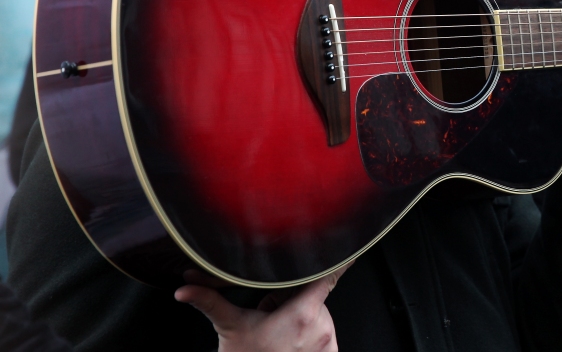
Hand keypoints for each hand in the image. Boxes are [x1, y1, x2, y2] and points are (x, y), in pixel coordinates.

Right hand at [175, 263, 351, 351]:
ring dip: (304, 318)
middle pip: (314, 296)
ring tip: (280, 331)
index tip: (350, 247)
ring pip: (320, 315)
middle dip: (295, 301)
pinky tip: (291, 342)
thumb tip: (184, 289)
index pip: (328, 276)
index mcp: (302, 313)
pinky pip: (326, 333)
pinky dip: (312, 334)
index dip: (338, 261)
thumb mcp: (230, 326)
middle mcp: (320, 327)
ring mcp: (327, 342)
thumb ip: (210, 301)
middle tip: (273, 315)